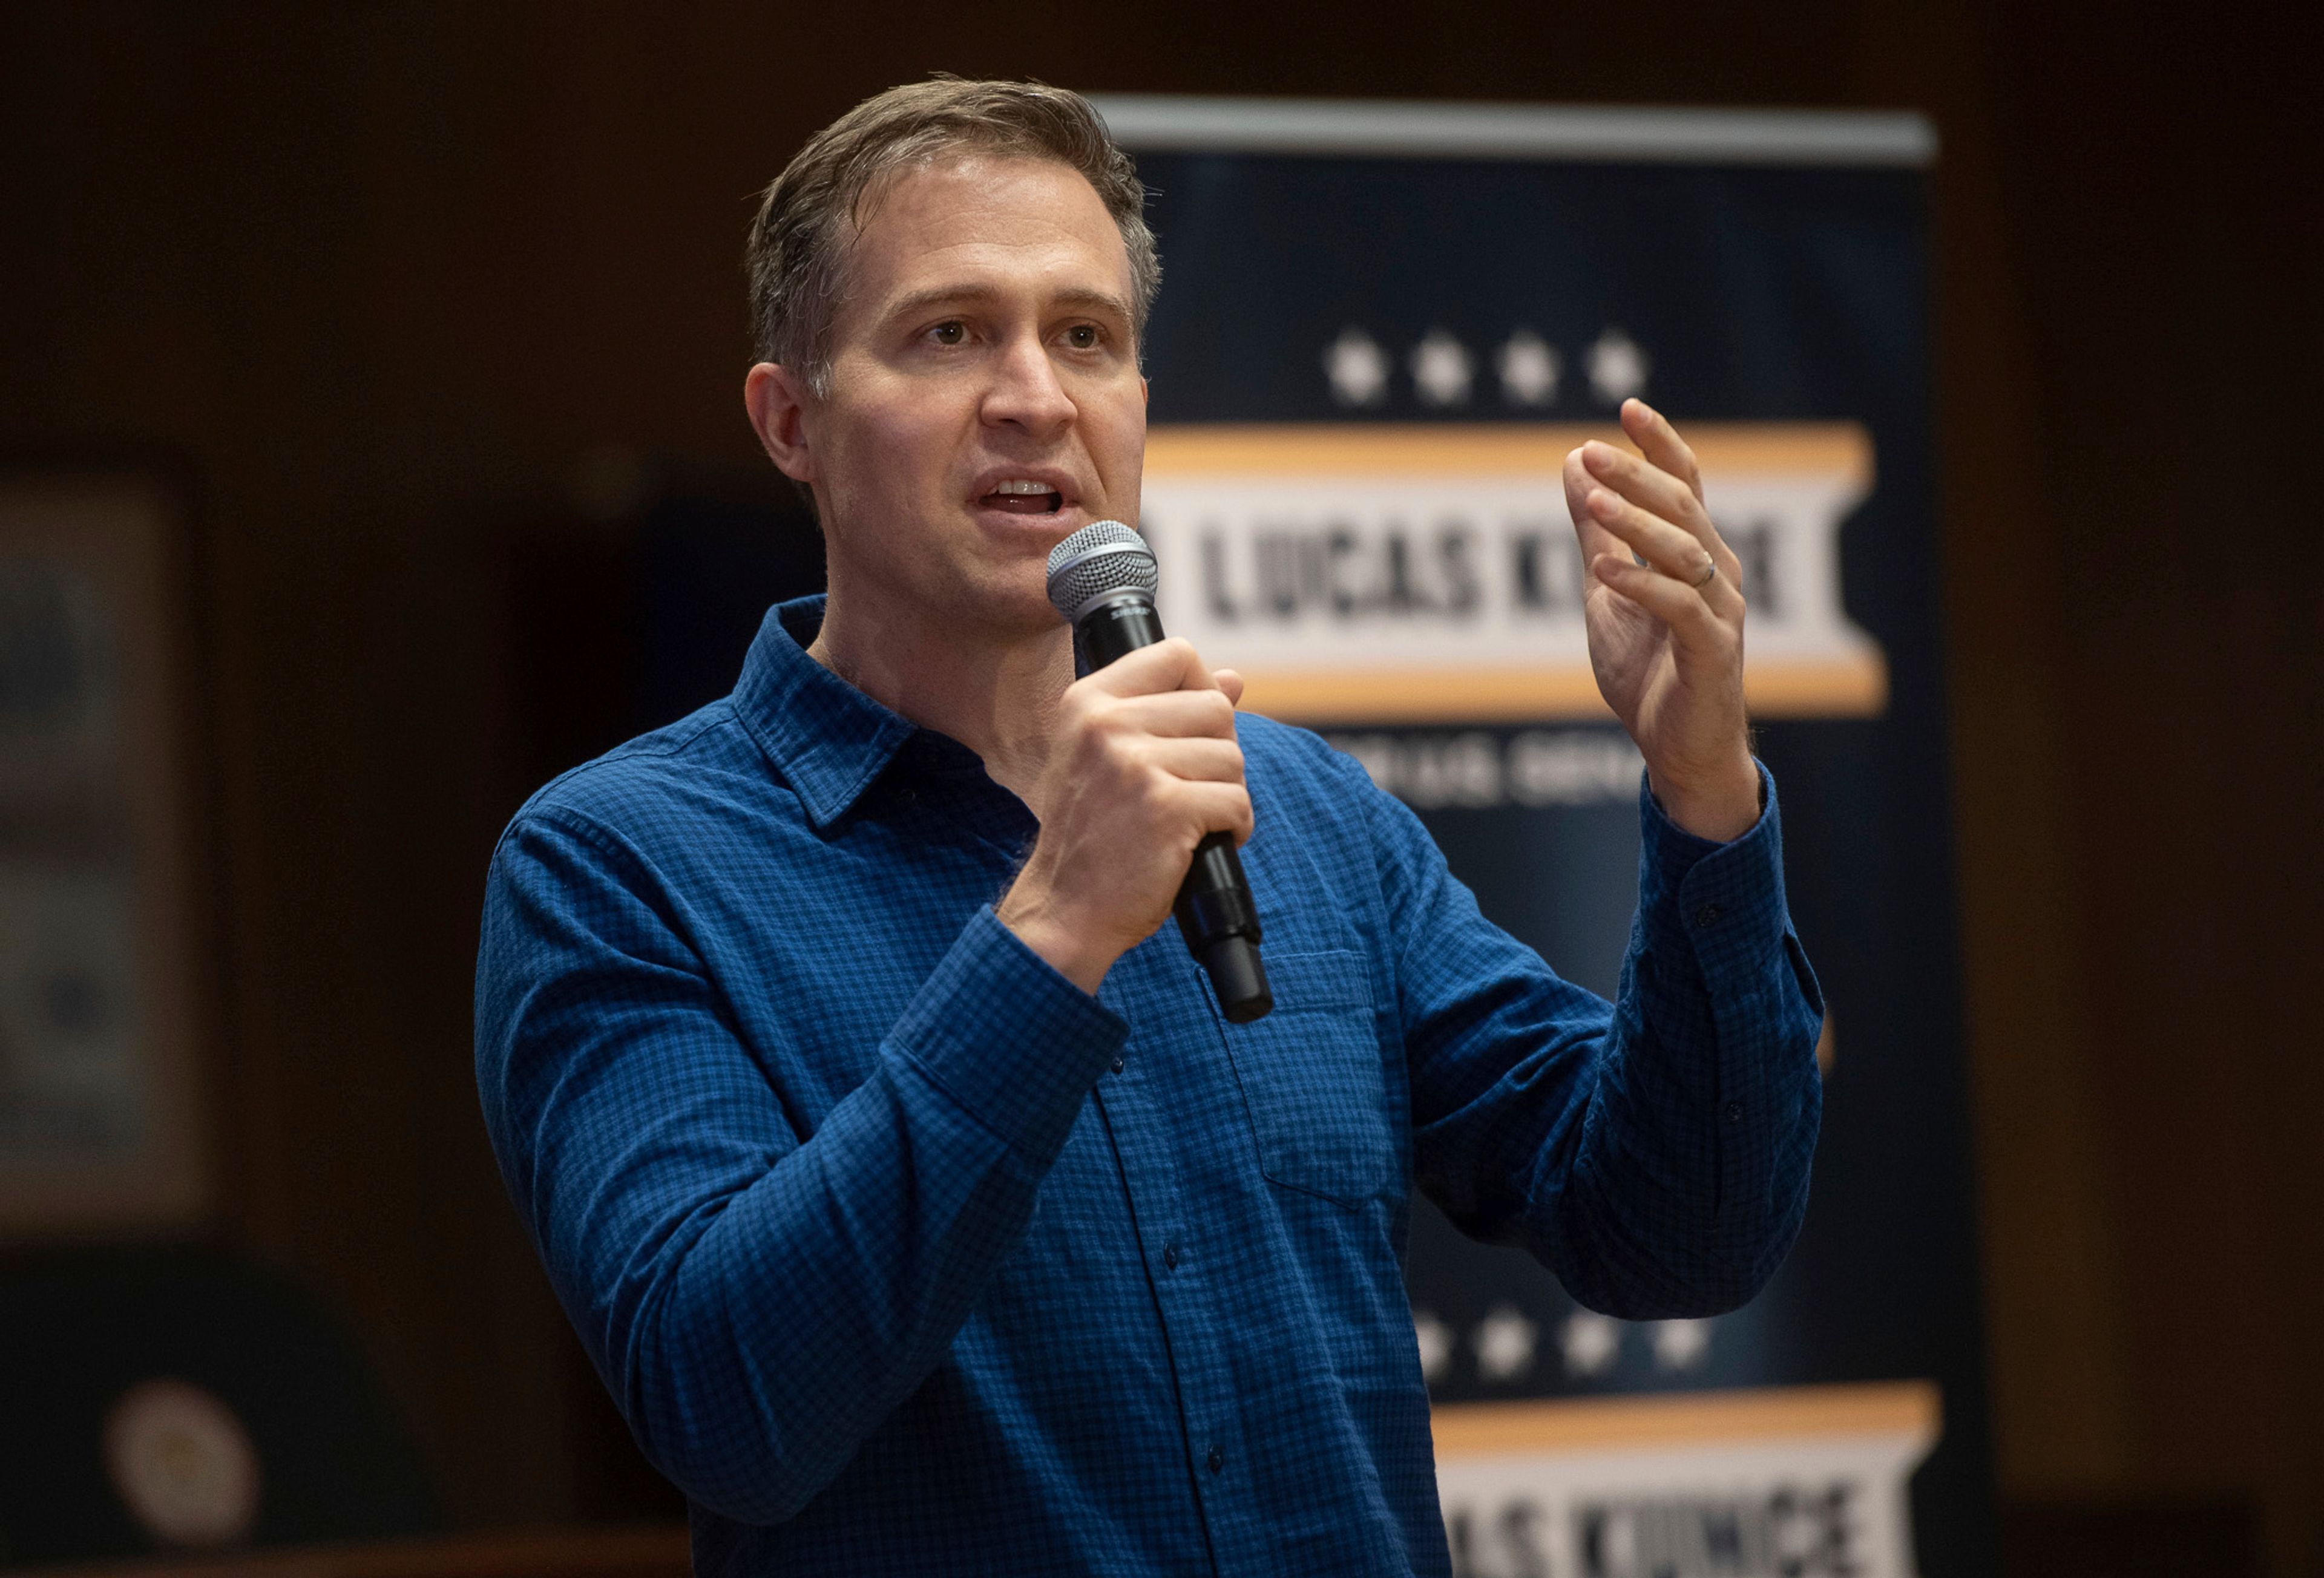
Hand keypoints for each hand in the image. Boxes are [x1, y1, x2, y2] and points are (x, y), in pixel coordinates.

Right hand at [998, 640, 1250, 993]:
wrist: (1065, 908)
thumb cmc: (1092, 834)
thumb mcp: (1109, 758)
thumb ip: (1166, 710)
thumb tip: (1234, 678)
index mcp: (1087, 702)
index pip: (1176, 655)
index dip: (1200, 690)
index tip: (1190, 732)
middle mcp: (1106, 724)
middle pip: (1215, 708)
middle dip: (1217, 754)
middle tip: (1187, 791)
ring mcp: (1135, 765)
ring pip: (1231, 757)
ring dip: (1225, 796)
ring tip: (1188, 822)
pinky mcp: (1167, 808)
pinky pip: (1237, 802)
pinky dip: (1234, 829)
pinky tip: (1200, 845)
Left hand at [1564, 399, 1759, 841]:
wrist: (1679, 750)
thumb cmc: (1649, 671)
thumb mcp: (1607, 591)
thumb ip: (1596, 532)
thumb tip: (1572, 463)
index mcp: (1695, 554)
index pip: (1683, 486)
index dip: (1660, 446)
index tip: (1628, 407)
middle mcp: (1716, 574)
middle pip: (1682, 509)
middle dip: (1636, 476)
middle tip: (1590, 452)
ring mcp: (1720, 612)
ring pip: (1684, 552)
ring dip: (1636, 524)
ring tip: (1593, 502)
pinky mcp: (1713, 652)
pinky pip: (1680, 607)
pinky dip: (1642, 585)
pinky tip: (1604, 570)